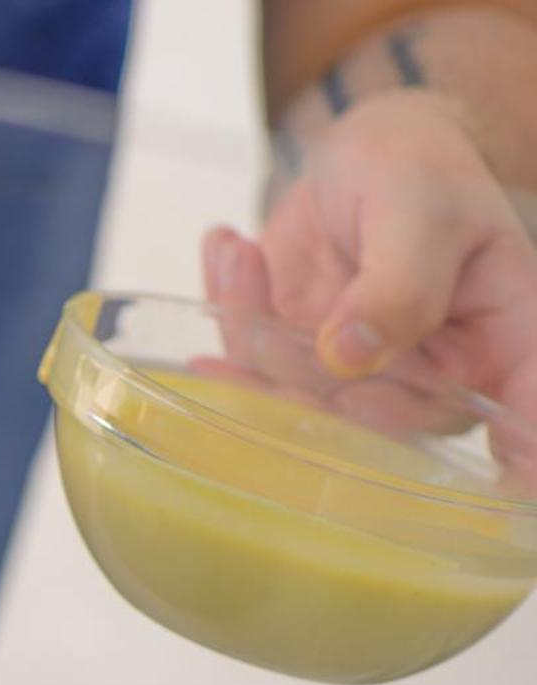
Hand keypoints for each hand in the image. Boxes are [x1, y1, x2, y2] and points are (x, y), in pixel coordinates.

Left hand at [203, 90, 536, 476]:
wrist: (369, 152)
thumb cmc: (421, 172)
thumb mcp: (422, 211)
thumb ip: (400, 286)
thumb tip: (352, 357)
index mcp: (500, 345)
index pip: (522, 418)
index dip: (513, 457)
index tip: (491, 478)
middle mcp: (432, 381)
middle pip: (370, 423)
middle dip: (305, 384)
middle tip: (265, 332)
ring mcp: (359, 379)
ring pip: (294, 398)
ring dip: (252, 333)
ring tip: (241, 255)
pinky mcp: (297, 364)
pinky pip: (249, 364)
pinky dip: (231, 308)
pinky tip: (231, 249)